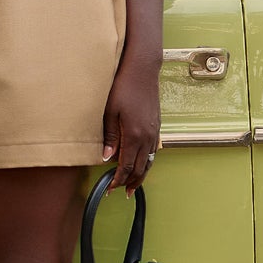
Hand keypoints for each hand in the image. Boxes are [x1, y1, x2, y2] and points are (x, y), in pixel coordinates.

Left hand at [102, 52, 160, 192]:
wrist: (142, 70)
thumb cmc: (123, 87)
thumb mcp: (110, 111)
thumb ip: (110, 137)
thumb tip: (106, 158)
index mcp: (134, 135)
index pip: (126, 166)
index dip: (118, 180)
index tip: (110, 189)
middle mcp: (147, 137)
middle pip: (140, 168)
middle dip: (130, 182)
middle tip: (121, 192)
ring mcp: (154, 132)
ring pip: (149, 162)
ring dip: (140, 175)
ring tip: (132, 186)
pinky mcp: (157, 127)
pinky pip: (153, 152)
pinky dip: (146, 163)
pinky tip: (141, 164)